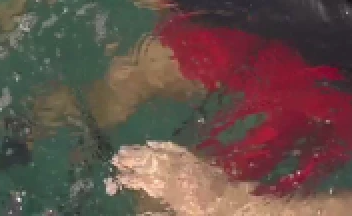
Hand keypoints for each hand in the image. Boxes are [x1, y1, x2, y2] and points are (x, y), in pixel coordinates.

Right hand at [111, 142, 247, 215]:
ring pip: (159, 154)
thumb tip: (138, 211)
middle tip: (115, 157)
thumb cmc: (206, 214)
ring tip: (126, 148)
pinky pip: (175, 149)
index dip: (130, 178)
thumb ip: (158, 214)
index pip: (145, 181)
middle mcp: (176, 173)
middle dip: (131, 159)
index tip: (117, 176)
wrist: (237, 208)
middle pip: (149, 163)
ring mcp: (186, 163)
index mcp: (171, 190)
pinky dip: (162, 145)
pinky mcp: (196, 160)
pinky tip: (152, 143)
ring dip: (141, 150)